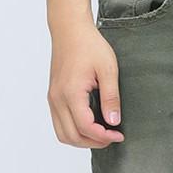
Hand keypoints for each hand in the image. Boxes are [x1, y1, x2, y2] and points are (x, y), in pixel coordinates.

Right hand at [46, 20, 124, 147]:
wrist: (69, 30)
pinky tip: (90, 126)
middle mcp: (57, 99)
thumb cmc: (89, 45)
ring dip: (82, 140)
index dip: (103, 137)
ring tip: (101, 135)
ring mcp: (53, 99)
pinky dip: (74, 131)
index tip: (119, 135)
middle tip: (112, 137)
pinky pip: (60, 124)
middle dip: (94, 142)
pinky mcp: (53, 97)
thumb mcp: (108, 69)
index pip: (85, 127)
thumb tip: (113, 122)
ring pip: (63, 134)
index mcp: (71, 93)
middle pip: (72, 137)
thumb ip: (111, 97)